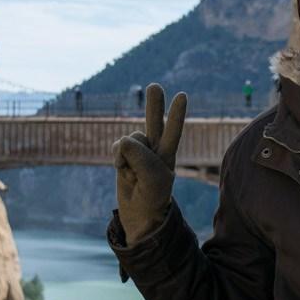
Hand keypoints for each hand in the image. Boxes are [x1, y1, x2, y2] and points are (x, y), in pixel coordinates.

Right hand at [111, 83, 186, 244]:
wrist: (139, 213)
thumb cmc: (152, 196)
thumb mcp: (152, 178)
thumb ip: (140, 155)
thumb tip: (123, 139)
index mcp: (167, 154)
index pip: (173, 130)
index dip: (176, 114)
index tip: (182, 95)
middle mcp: (154, 149)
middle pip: (154, 122)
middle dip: (154, 104)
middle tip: (154, 86)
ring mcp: (138, 151)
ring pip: (130, 139)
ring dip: (127, 157)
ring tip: (133, 174)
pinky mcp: (123, 156)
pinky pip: (117, 148)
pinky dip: (117, 160)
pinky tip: (124, 171)